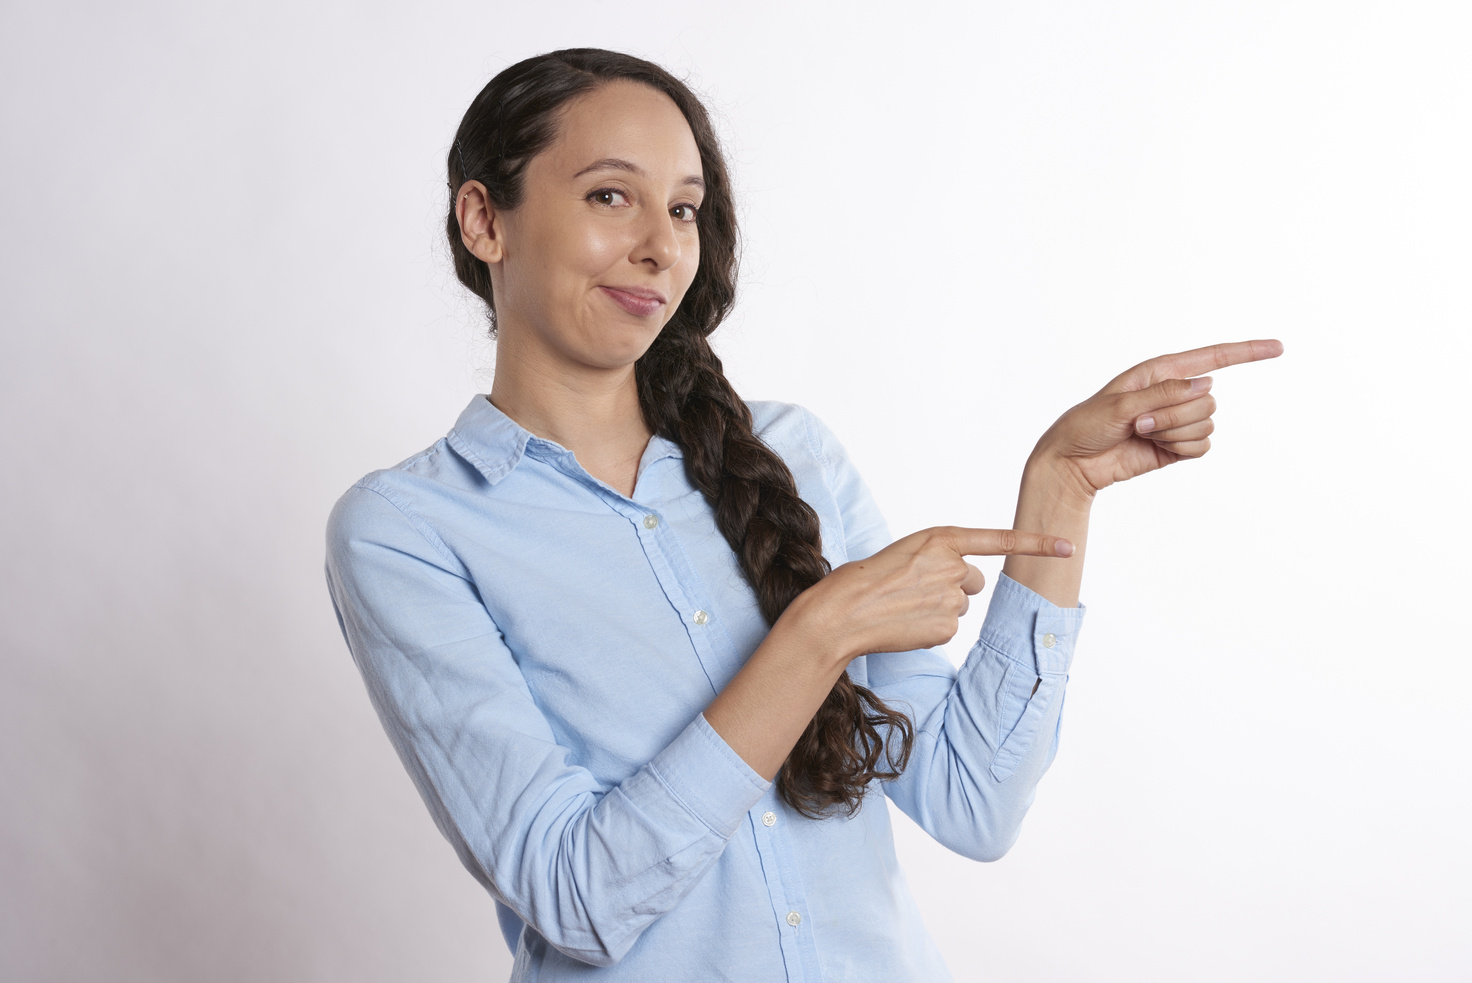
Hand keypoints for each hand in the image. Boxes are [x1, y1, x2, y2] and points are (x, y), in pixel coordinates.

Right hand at [789, 526, 1073, 661]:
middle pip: (973, 579)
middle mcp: (952, 566)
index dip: (1037, 543)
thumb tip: (965, 583)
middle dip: (952, 585)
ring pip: (960, 604)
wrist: (843, 612)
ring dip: (939, 606)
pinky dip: (931, 627)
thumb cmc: (868, 579)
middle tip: (915, 588)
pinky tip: (907, 623)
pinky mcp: (946, 627)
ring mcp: (951, 598)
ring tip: (906, 605)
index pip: (999, 540)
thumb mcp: (906, 552)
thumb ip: (940, 558)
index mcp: (941, 538)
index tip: (1067, 546)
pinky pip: (949, 627)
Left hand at [1030, 339, 1284, 503]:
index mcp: (1160, 372)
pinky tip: (1155, 449)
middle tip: (1138, 423)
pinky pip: (1201, 447)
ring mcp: (1177, 421)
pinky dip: (1180, 450)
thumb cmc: (1086, 425)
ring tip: (1141, 435)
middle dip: (1174, 416)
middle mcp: (1174, 393)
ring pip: (1205, 426)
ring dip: (1173, 434)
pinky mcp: (1177, 446)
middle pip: (1207, 402)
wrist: (1073, 462)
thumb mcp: (1120, 404)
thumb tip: (1208, 384)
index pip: (1213, 358)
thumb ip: (1164, 394)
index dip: (1247, 352)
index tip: (1278, 348)